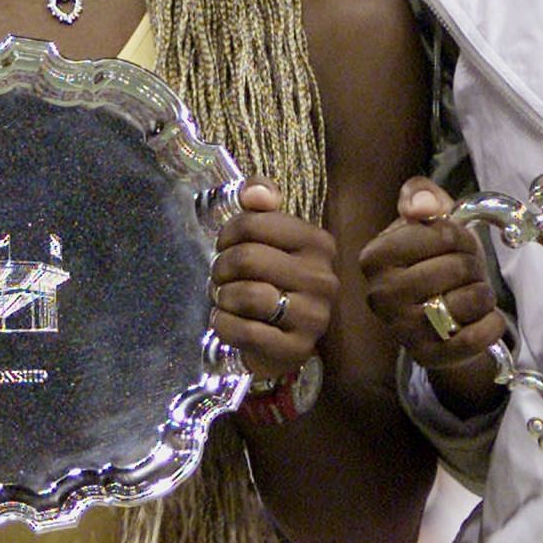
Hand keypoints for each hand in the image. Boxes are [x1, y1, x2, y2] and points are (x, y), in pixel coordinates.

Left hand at [209, 179, 336, 383]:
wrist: (281, 339)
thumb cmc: (270, 279)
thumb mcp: (268, 237)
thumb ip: (260, 203)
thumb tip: (254, 193)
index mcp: (318, 243)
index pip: (254, 223)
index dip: (226, 234)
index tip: (224, 246)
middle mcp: (323, 278)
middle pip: (247, 257)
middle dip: (220, 267)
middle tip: (218, 276)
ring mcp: (315, 316)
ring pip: (247, 295)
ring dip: (222, 297)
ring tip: (223, 298)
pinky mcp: (297, 348)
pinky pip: (245, 331)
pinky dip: (223, 325)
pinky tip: (224, 321)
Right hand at [360, 177, 506, 414]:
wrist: (438, 312)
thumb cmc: (433, 257)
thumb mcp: (428, 217)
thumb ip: (421, 195)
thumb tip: (424, 208)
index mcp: (374, 257)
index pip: (439, 234)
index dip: (459, 235)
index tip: (455, 241)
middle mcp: (381, 296)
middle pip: (456, 268)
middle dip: (472, 263)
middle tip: (466, 269)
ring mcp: (403, 331)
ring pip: (469, 301)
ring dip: (483, 293)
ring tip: (472, 292)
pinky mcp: (428, 358)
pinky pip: (476, 338)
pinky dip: (492, 324)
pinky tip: (484, 317)